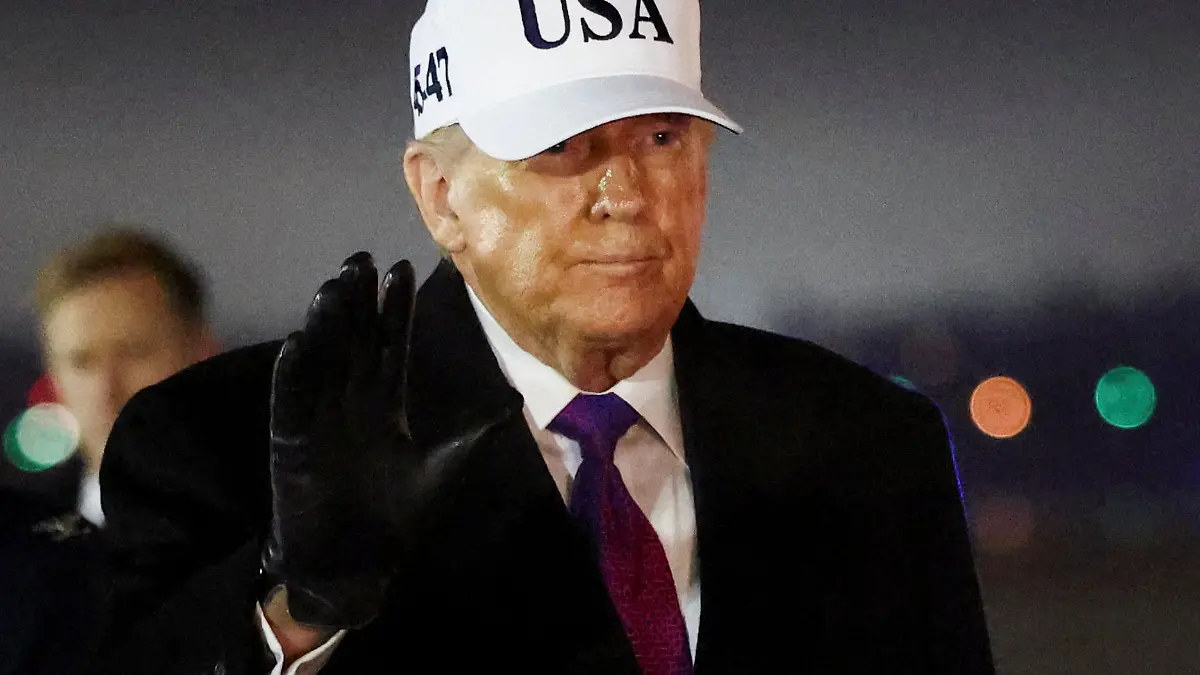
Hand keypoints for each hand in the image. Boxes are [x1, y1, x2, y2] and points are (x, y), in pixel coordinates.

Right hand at [261, 253, 499, 629]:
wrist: (355, 565)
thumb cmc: (392, 516)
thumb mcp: (438, 468)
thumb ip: (468, 435)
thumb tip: (510, 405)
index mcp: (384, 404)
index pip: (389, 346)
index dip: (394, 310)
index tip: (401, 269)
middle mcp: (350, 403)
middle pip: (355, 342)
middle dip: (359, 302)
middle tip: (362, 259)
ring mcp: (319, 419)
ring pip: (324, 361)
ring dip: (327, 324)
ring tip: (335, 286)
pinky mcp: (291, 442)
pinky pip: (291, 402)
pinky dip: (294, 374)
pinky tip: (298, 341)